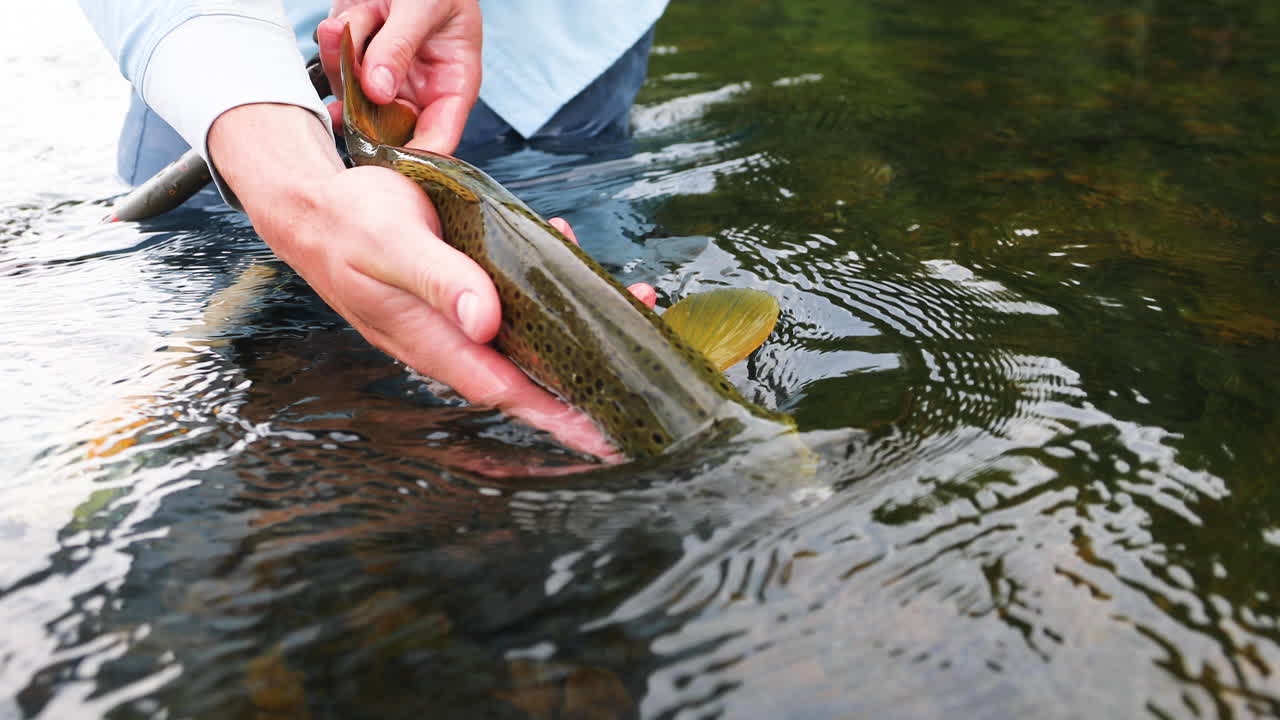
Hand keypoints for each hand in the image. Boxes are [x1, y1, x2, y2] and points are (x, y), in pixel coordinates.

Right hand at [208, 104, 655, 459]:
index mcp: (435, 341)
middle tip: (646, 374)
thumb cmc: (349, 226)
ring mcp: (457, 324)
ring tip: (630, 300)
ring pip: (530, 340)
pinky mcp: (463, 299)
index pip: (510, 391)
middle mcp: (453, 342)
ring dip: (579, 327)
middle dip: (590, 378)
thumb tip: (484, 322)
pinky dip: (549, 287)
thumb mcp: (392, 246)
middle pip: (532, 375)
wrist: (315, 210)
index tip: (607, 436)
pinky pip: (516, 306)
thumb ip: (439, 280)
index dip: (560, 415)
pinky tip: (565, 246)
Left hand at [316, 0, 480, 153]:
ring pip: (354, 98)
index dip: (414, 157)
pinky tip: (344, 21)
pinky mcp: (357, 62)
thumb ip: (400, 46)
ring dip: (347, 60)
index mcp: (454, 83)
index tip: (385, 157)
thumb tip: (378, 93)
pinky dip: (335, 43)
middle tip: (354, 79)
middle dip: (365, 106)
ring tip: (360, 17)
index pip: (439, 138)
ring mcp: (385, 78)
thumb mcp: (424, 5)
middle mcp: (419, 89)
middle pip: (388, 128)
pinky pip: (337, 69)